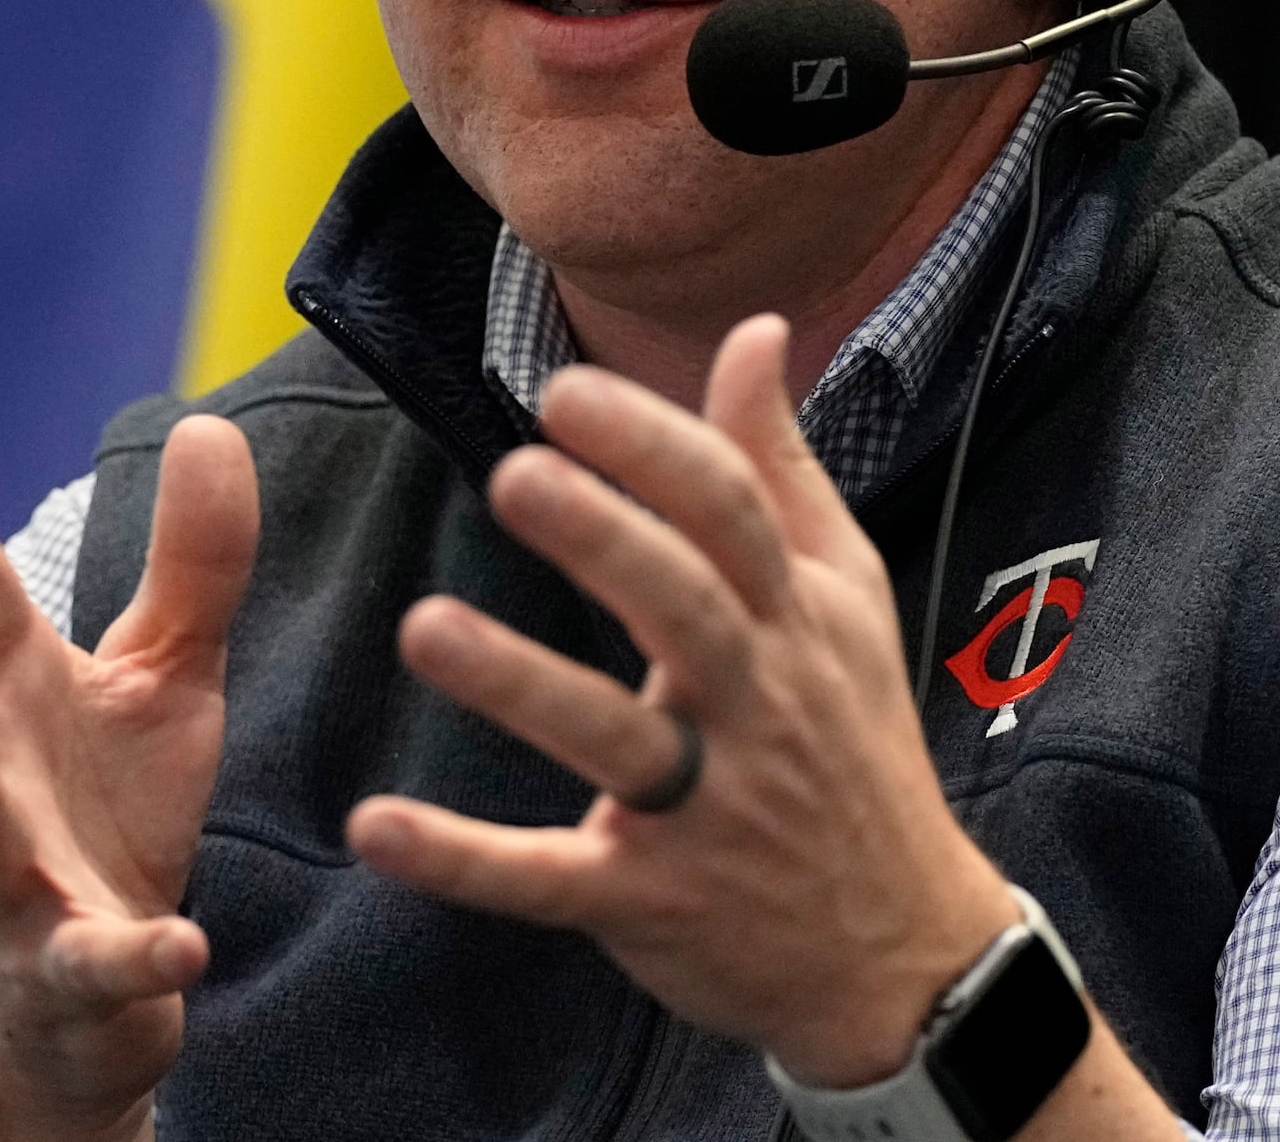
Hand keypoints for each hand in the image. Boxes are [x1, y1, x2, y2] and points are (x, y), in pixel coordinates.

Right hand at [0, 424, 258, 1141]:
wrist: (90, 992)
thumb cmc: (109, 807)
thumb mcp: (164, 676)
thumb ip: (190, 562)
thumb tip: (208, 424)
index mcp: (10, 695)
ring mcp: (18, 882)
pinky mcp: (74, 970)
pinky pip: (103, 964)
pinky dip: (136, 957)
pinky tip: (182, 945)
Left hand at [343, 315, 1023, 1087]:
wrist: (904, 951)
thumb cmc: (854, 744)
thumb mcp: (847, 597)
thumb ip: (780, 464)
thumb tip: (758, 328)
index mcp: (795, 623)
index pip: (732, 517)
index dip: (652, 448)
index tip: (564, 394)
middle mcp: (756, 707)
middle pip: (683, 610)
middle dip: (604, 540)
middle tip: (512, 474)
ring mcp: (705, 812)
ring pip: (613, 743)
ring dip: (520, 686)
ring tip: (424, 626)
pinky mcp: (650, 903)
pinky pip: (549, 881)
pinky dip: (463, 862)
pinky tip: (375, 826)